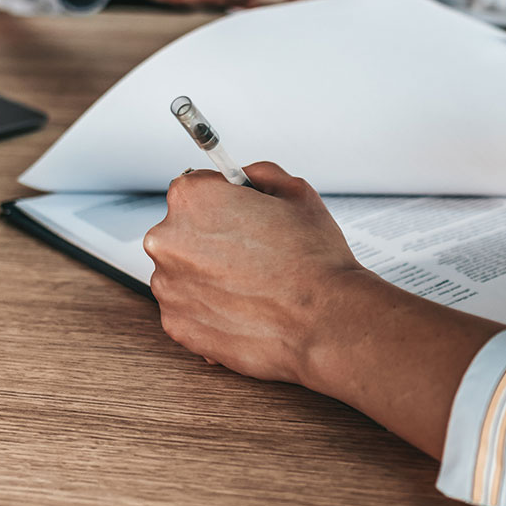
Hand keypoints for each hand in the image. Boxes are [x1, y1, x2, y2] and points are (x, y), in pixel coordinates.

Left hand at [143, 161, 503, 456]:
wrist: (333, 325)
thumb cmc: (324, 261)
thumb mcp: (300, 196)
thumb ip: (262, 177)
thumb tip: (247, 177)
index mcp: (197, 199)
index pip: (193, 186)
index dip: (225, 203)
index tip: (240, 216)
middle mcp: (173, 240)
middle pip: (185, 230)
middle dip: (217, 240)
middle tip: (259, 255)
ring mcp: (172, 287)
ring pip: (185, 272)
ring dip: (212, 277)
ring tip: (262, 287)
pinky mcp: (179, 328)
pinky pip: (188, 310)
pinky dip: (212, 312)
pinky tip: (254, 311)